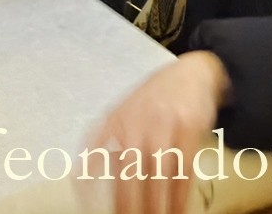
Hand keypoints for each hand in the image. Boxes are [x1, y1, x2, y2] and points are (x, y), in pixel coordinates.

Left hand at [88, 52, 229, 213]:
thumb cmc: (153, 99)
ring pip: (157, 176)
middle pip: (130, 174)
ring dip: (157, 206)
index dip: (97, 189)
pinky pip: (183, 169)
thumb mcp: (121, 112)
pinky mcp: (188, 129)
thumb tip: (80, 174)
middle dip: (130, 205)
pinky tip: (178, 210)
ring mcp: (163, 125)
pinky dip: (180, 195)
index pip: (100, 162)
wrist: (191, 73)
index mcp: (114, 121)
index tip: (100, 211)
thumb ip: (103, 140)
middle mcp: (136, 123)